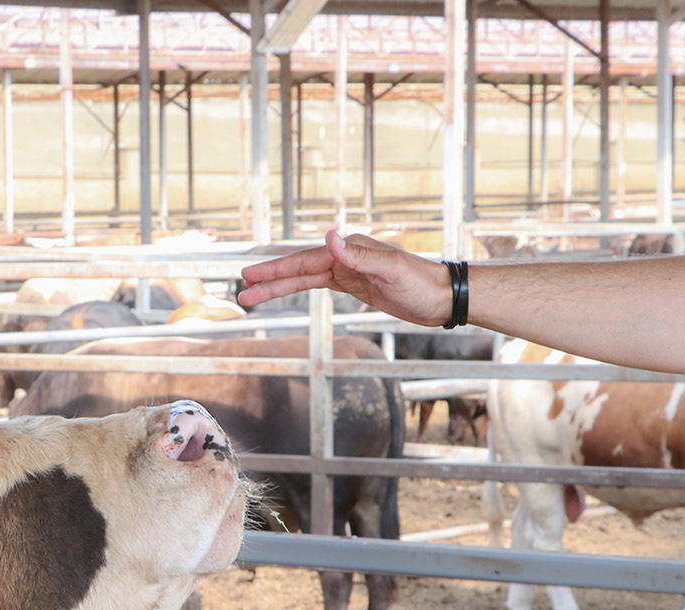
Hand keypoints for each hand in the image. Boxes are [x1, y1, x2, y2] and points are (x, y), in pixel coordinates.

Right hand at [237, 230, 454, 326]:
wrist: (442, 297)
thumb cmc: (420, 283)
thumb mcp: (390, 270)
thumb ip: (358, 255)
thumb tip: (329, 235)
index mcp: (350, 249)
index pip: (305, 261)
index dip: (277, 270)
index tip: (251, 276)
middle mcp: (345, 256)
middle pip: (298, 269)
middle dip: (270, 279)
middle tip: (242, 288)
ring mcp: (347, 270)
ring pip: (304, 279)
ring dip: (279, 287)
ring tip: (251, 297)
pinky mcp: (353, 284)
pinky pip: (317, 285)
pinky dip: (298, 288)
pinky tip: (285, 290)